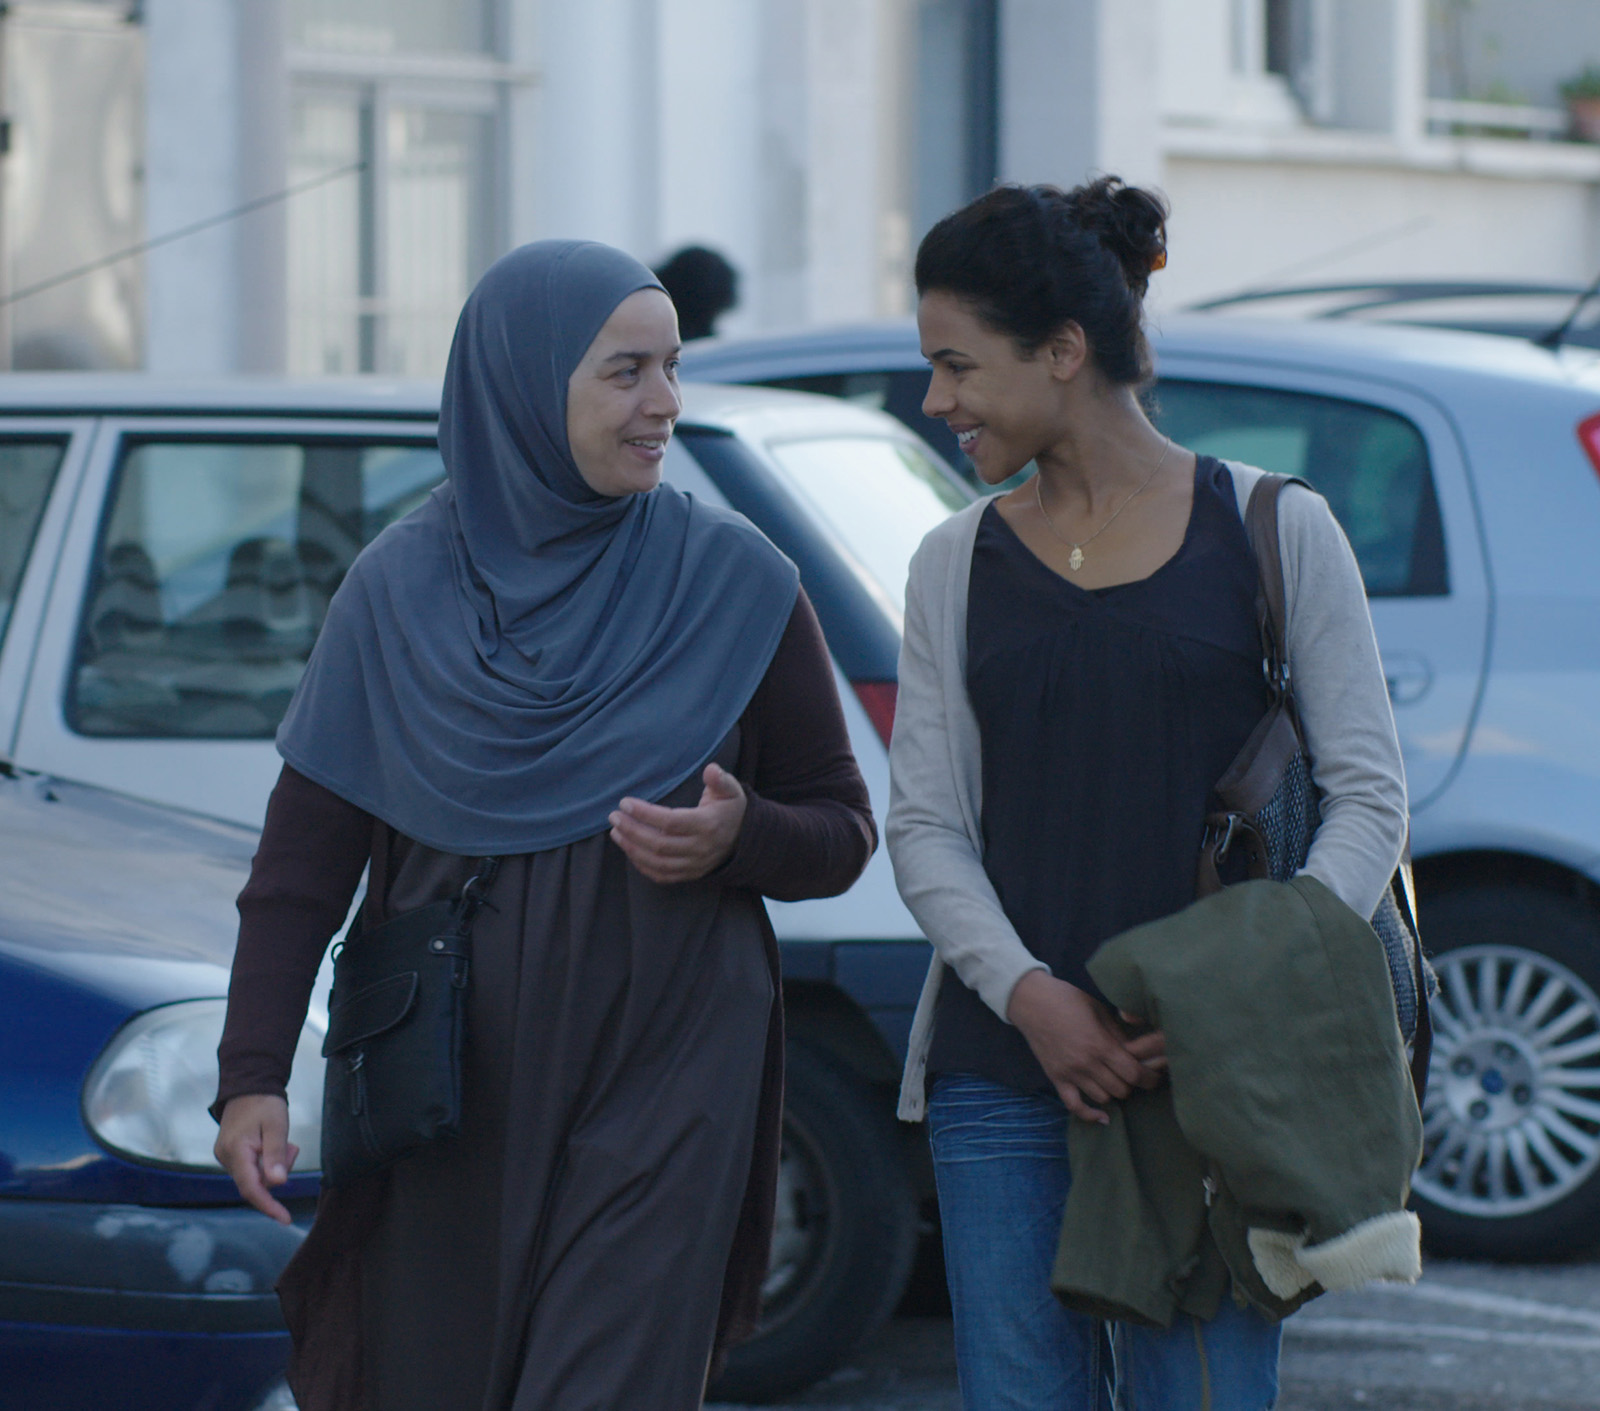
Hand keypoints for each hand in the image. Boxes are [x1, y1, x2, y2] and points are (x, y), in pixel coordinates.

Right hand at [214, 1093, 298, 1223]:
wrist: (248, 1086)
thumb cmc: (264, 1103)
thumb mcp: (277, 1126)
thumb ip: (276, 1155)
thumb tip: (277, 1184)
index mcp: (235, 1152)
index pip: (251, 1189)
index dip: (268, 1206)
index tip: (285, 1219)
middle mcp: (226, 1158)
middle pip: (257, 1182)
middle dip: (277, 1171)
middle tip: (289, 1147)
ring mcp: (226, 1157)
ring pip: (256, 1176)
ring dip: (274, 1164)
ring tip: (282, 1140)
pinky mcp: (231, 1154)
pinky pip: (253, 1167)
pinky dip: (267, 1159)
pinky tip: (272, 1142)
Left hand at [609, 763, 746, 884]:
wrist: (745, 840)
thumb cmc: (731, 810)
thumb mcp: (731, 790)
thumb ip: (720, 779)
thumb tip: (711, 769)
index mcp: (707, 825)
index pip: (670, 822)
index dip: (645, 814)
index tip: (625, 803)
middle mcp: (700, 848)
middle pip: (659, 844)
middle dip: (632, 830)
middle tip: (614, 817)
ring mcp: (694, 865)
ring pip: (657, 862)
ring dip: (632, 848)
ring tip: (616, 832)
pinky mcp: (689, 874)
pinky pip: (661, 875)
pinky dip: (642, 865)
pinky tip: (629, 850)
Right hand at [1006, 971, 1166, 1123]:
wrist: (1031, 1001)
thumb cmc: (1067, 999)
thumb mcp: (1099, 1010)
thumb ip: (1118, 1034)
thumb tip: (1136, 1053)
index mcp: (1100, 1044)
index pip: (1133, 1073)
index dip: (1149, 1077)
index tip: (1154, 1075)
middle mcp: (1086, 1063)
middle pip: (1121, 1089)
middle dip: (1132, 1083)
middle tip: (1133, 1074)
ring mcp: (1070, 1073)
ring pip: (1103, 1098)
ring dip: (1113, 1091)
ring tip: (1115, 1080)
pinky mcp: (1056, 1078)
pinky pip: (1074, 1106)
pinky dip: (1089, 1115)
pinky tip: (1102, 1116)